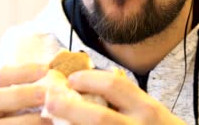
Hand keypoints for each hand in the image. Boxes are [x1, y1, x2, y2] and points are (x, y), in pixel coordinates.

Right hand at [0, 63, 51, 124]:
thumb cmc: (13, 121)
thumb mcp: (15, 106)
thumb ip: (31, 92)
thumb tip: (61, 66)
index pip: (0, 76)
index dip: (23, 71)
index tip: (46, 68)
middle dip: (20, 94)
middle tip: (45, 94)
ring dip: (26, 121)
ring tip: (49, 120)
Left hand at [44, 69, 185, 124]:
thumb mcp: (150, 109)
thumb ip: (125, 98)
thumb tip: (86, 83)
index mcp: (147, 108)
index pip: (114, 85)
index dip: (88, 79)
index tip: (71, 79)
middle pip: (98, 118)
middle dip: (69, 108)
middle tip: (49, 100)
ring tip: (52, 120)